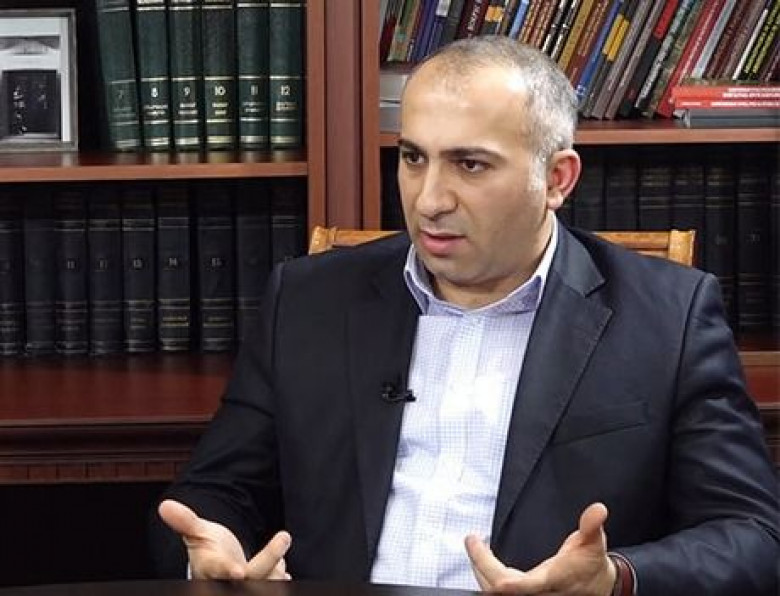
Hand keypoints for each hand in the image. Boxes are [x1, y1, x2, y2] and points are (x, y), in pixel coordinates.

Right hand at [158, 499, 291, 579]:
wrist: (217, 571)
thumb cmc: (208, 551)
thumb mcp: (197, 534)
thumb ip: (185, 521)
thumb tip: (165, 505)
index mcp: (210, 569)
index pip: (219, 570)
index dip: (228, 570)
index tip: (239, 572)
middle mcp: (228, 582)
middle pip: (252, 575)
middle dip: (269, 558)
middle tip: (284, 536)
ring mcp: (245, 587)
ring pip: (267, 582)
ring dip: (278, 568)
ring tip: (280, 544)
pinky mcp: (260, 586)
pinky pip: (274, 586)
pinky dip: (281, 578)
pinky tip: (282, 571)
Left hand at [465, 502, 615, 594]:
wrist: (601, 588)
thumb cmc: (592, 565)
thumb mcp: (594, 543)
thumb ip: (591, 526)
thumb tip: (598, 510)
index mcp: (551, 580)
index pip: (518, 584)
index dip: (493, 572)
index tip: (476, 546)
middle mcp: (537, 593)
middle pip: (497, 588)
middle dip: (479, 564)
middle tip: (471, 541)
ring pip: (495, 591)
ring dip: (481, 570)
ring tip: (475, 548)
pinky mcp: (528, 595)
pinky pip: (501, 591)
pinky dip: (488, 576)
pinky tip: (485, 563)